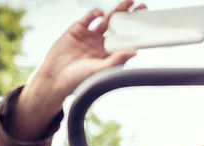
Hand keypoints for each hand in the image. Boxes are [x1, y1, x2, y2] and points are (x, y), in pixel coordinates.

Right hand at [12, 0, 145, 139]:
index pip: (127, 40)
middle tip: (144, 6)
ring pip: (107, 20)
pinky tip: (102, 13)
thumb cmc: (79, 80)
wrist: (55, 78)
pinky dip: (96, 14)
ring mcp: (90, 36)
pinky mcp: (77, 30)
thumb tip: (135, 52)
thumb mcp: (101, 70)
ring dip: (118, 11)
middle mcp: (101, 45)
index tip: (148, 24)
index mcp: (110, 56)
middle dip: (131, 17)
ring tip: (130, 2)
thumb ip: (118, 60)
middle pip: (120, 27)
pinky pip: (89, 19)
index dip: (137, 32)